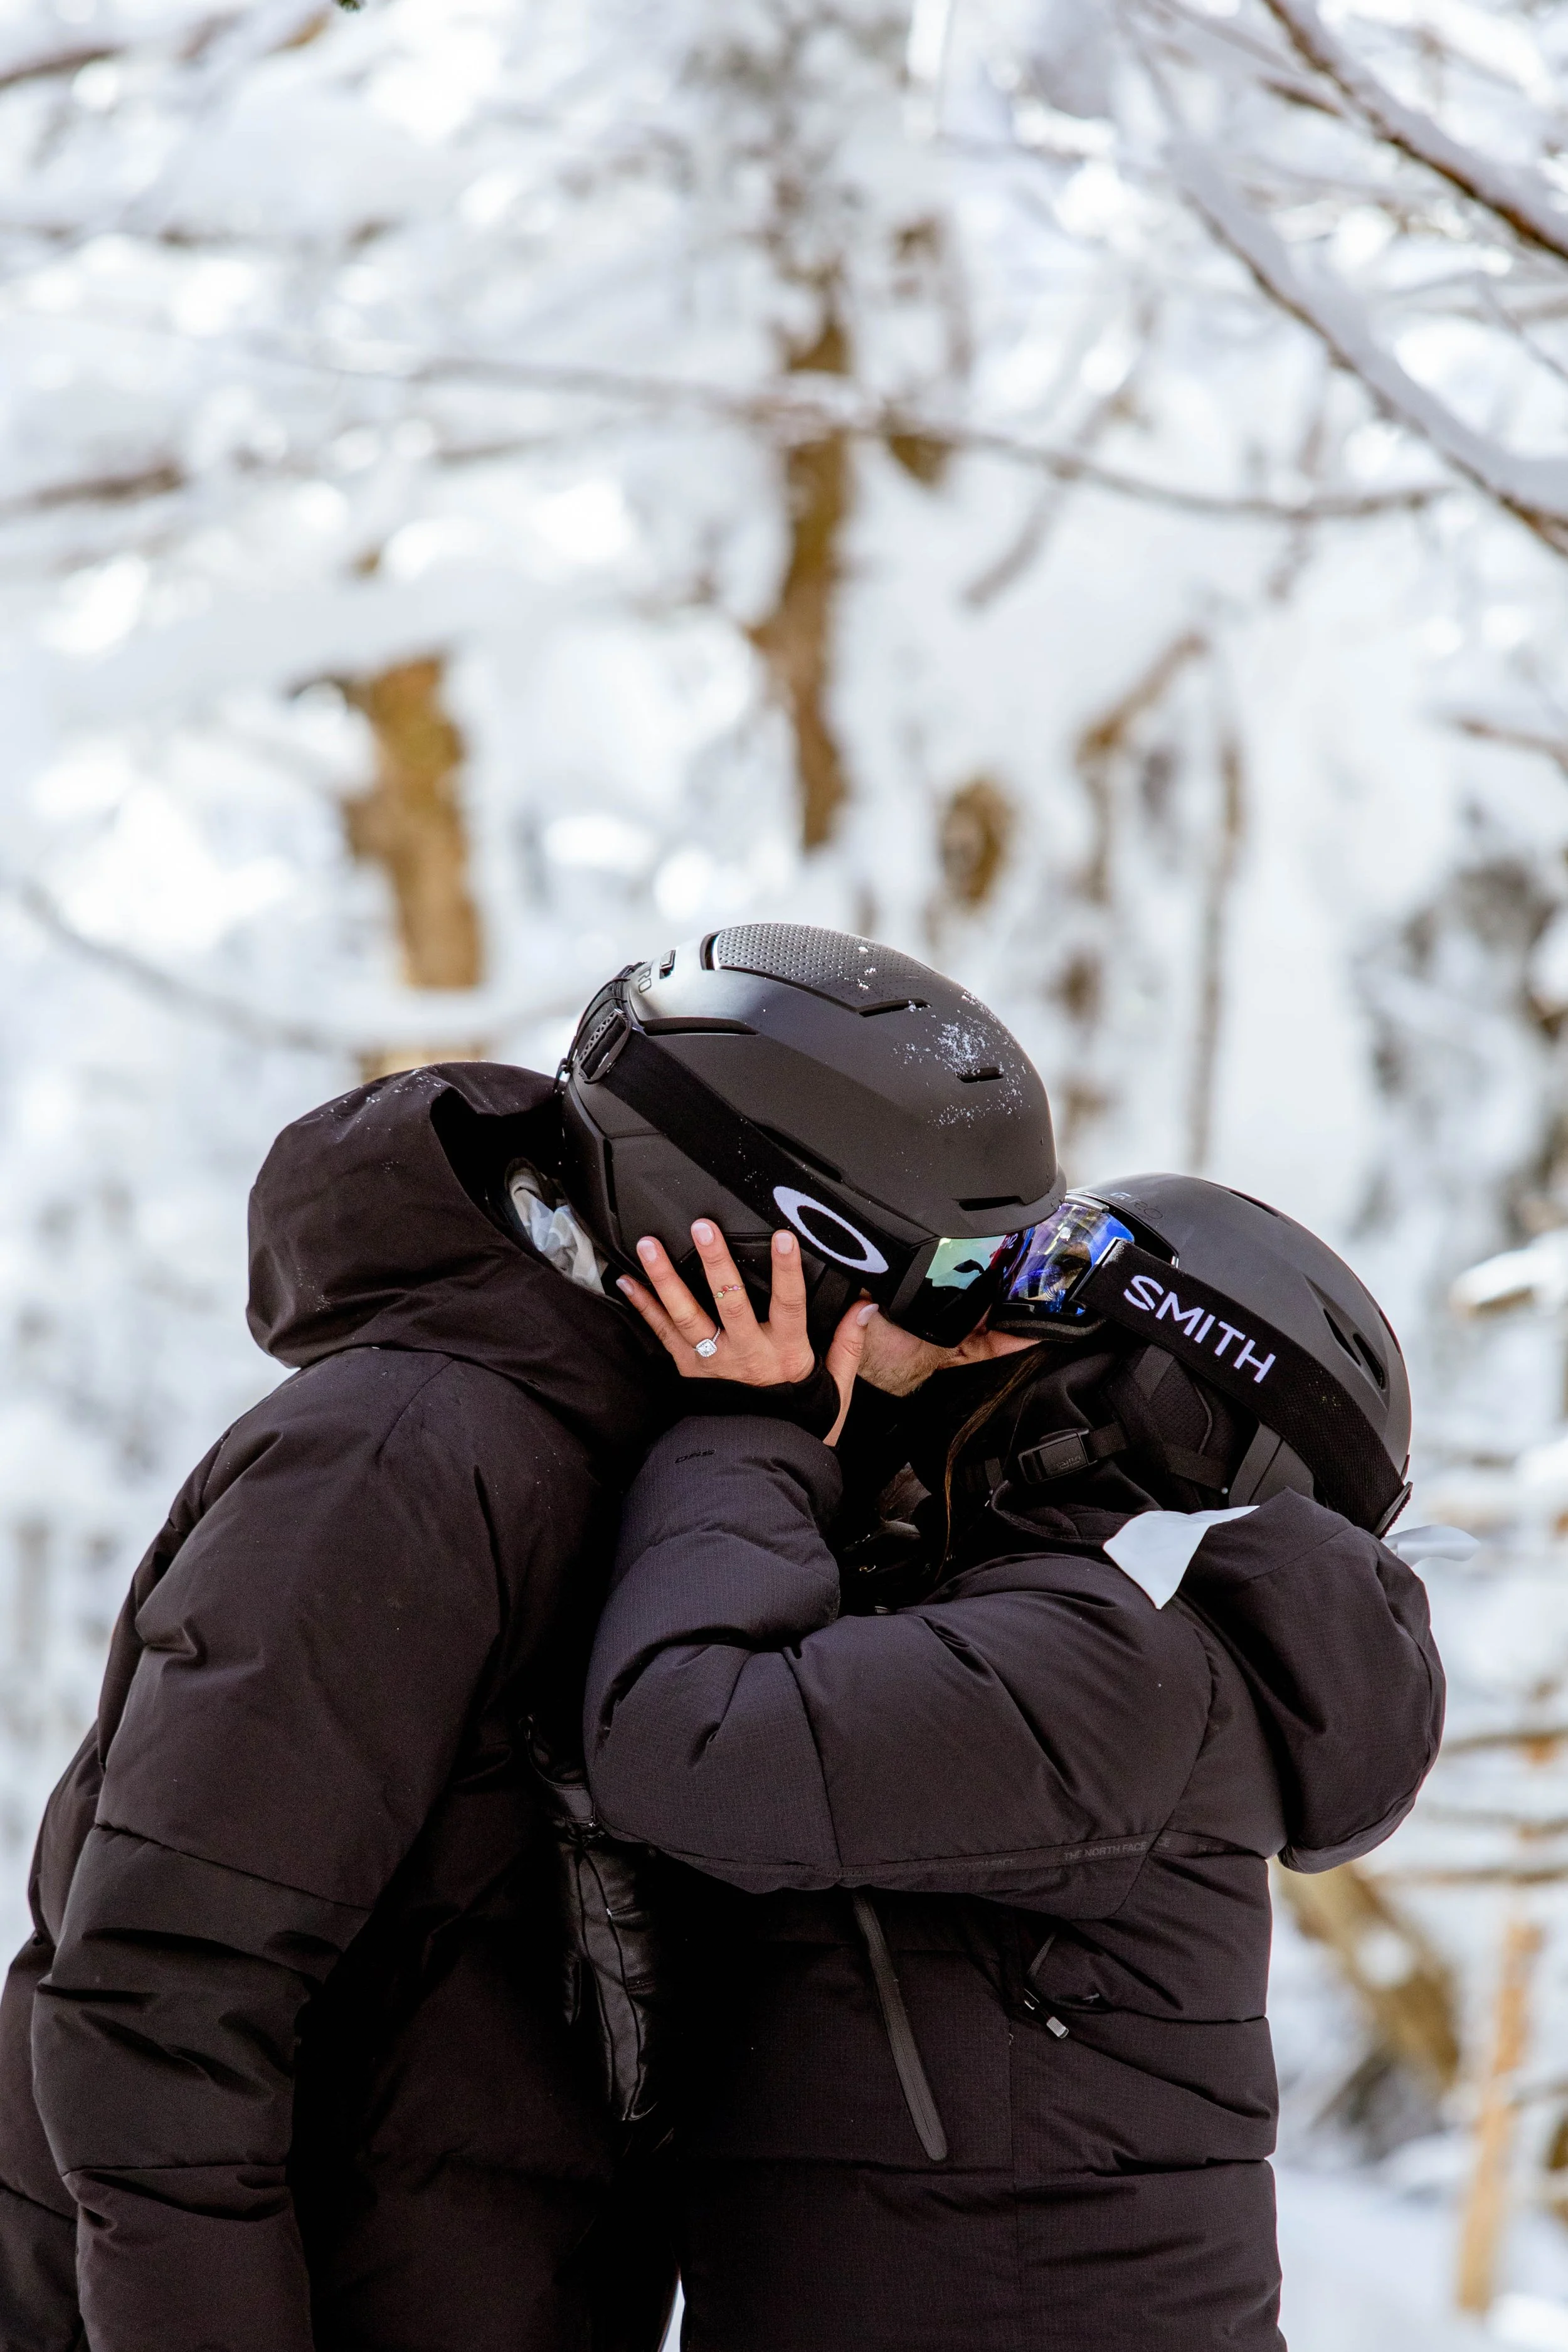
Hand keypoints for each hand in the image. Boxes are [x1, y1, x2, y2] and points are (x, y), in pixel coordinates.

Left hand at [618, 1221, 871, 1444]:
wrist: (760, 1462)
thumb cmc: (798, 1422)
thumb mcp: (834, 1389)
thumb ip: (848, 1344)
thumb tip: (865, 1307)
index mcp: (785, 1352)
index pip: (789, 1304)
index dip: (787, 1271)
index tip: (784, 1237)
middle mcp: (745, 1353)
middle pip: (729, 1301)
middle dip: (716, 1262)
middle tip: (704, 1227)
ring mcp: (712, 1362)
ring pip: (686, 1314)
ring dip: (667, 1278)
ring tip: (650, 1245)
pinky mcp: (688, 1369)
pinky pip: (662, 1334)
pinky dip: (643, 1306)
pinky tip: (626, 1281)